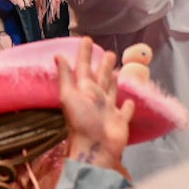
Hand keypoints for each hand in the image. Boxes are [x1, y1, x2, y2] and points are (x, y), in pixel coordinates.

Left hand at [57, 38, 133, 171]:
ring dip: (114, 80)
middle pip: (100, 77)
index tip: (87, 39)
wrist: (95, 149)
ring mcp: (109, 110)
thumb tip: (58, 55)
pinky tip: (129, 99)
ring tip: (118, 69)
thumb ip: (66, 77)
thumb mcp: (69, 97)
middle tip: (109, 52)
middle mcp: (96, 98)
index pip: (84, 67)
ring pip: (112, 90)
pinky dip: (128, 104)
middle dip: (103, 65)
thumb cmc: (82, 122)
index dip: (84, 53)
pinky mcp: (120, 121)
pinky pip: (125, 110)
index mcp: (84, 90)